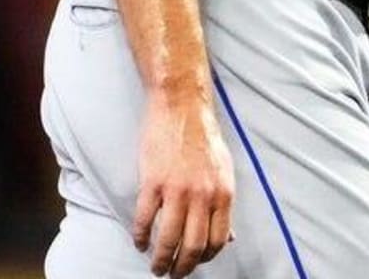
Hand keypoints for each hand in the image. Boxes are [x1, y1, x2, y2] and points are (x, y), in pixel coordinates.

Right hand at [133, 87, 235, 277]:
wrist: (182, 107)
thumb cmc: (204, 138)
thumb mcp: (224, 171)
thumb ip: (223, 204)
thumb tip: (229, 236)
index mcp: (223, 193)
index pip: (218, 240)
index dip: (205, 258)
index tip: (195, 263)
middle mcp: (203, 195)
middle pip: (193, 247)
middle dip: (182, 268)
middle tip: (172, 274)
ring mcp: (177, 189)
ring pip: (168, 240)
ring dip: (160, 260)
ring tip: (155, 267)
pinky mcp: (153, 182)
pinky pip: (145, 220)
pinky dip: (140, 237)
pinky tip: (139, 242)